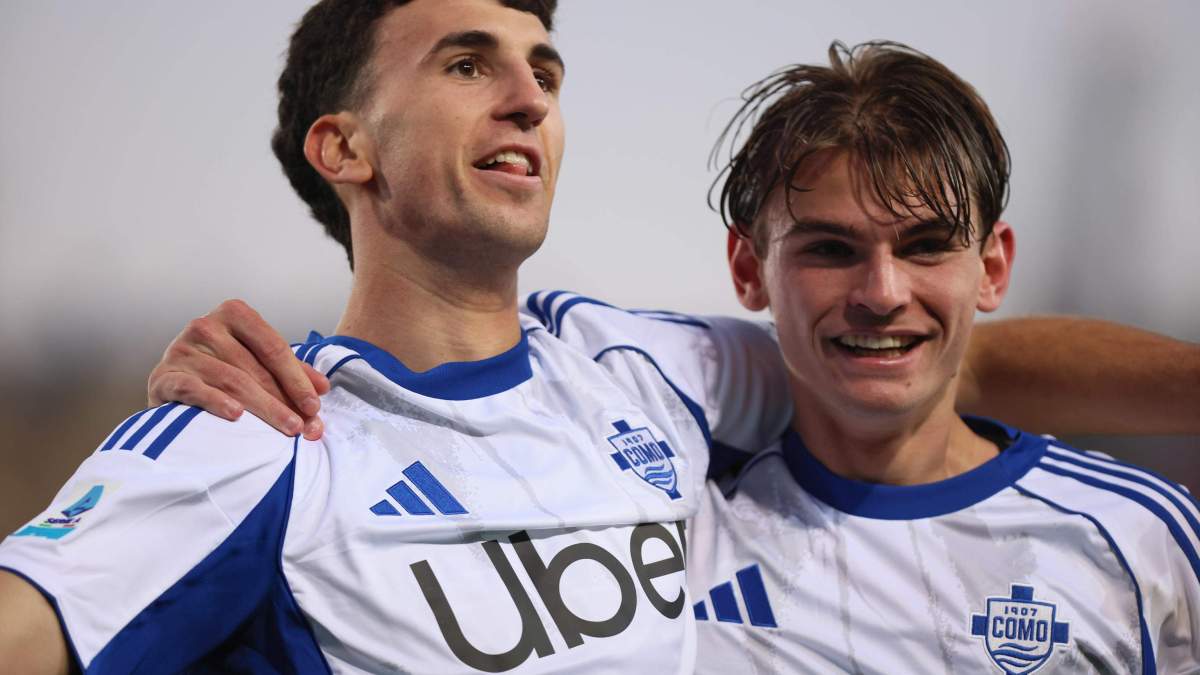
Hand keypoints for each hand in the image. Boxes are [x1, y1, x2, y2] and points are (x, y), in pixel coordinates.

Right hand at [148, 299, 329, 439]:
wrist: (171, 381)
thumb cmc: (222, 368)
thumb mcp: (257, 360)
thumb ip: (290, 370)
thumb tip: (322, 388)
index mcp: (234, 314)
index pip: (274, 347)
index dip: (297, 378)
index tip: (315, 405)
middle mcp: (206, 326)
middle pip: (256, 368)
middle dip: (286, 400)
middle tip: (307, 426)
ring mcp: (182, 350)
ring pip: (232, 381)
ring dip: (265, 408)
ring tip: (288, 429)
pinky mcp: (164, 376)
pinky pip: (194, 389)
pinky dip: (216, 402)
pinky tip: (237, 415)